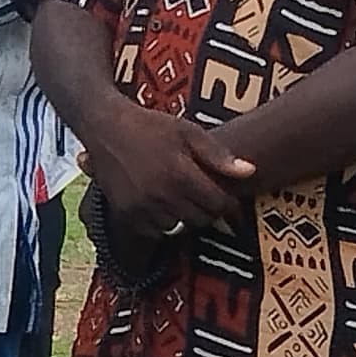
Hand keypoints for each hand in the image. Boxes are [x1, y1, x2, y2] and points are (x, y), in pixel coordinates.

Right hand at [77, 99, 254, 246]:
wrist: (105, 127)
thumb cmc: (150, 126)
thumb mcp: (188, 131)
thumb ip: (218, 155)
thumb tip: (250, 172)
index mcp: (181, 174)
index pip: (219, 204)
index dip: (228, 204)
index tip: (228, 201)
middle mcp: (161, 195)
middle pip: (200, 219)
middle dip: (207, 210)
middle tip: (204, 197)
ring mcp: (141, 207)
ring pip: (178, 227)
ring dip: (184, 217)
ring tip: (181, 199)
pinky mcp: (125, 213)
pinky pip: (154, 230)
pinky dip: (161, 222)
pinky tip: (160, 204)